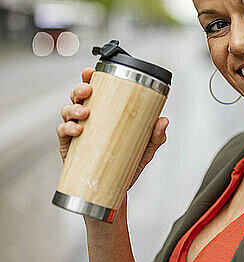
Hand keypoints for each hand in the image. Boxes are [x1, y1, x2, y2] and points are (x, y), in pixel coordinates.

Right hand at [57, 67, 168, 189]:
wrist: (117, 191)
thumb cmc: (128, 164)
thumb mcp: (146, 149)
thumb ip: (155, 135)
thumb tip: (163, 121)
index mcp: (105, 113)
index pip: (97, 91)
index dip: (90, 78)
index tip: (92, 71)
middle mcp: (89, 119)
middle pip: (78, 96)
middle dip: (80, 88)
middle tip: (89, 90)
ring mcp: (77, 132)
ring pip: (67, 111)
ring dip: (74, 108)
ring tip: (85, 112)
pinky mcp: (69, 147)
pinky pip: (62, 133)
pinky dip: (67, 128)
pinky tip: (77, 130)